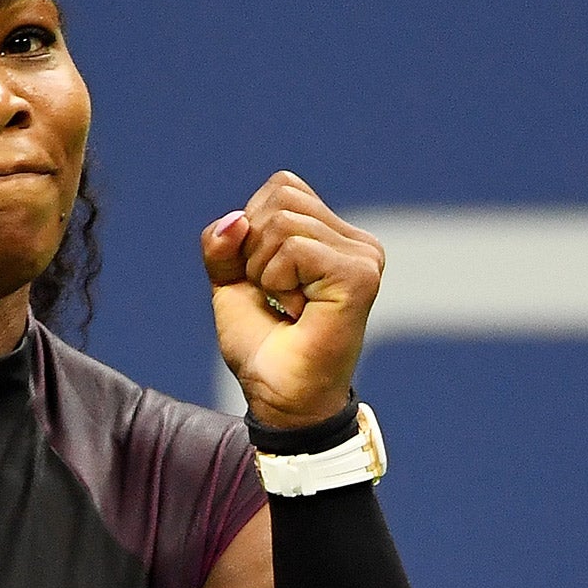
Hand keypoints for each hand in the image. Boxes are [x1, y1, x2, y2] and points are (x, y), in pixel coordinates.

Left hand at [201, 171, 382, 427]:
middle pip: (280, 198)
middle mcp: (358, 242)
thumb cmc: (264, 347)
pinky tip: (298, 313)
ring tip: (288, 307)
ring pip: (282, 222)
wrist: (280, 399)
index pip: (281, 188)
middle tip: (277, 298)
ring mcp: (363, 257)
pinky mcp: (359, 275)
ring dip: (264, 271)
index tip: (266, 281)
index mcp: (336, 236)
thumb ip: (223, 245)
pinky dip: (277, 282)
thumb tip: (233, 218)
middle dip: (254, 251)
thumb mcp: (231, 285)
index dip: (251, 230)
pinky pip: (293, 248)